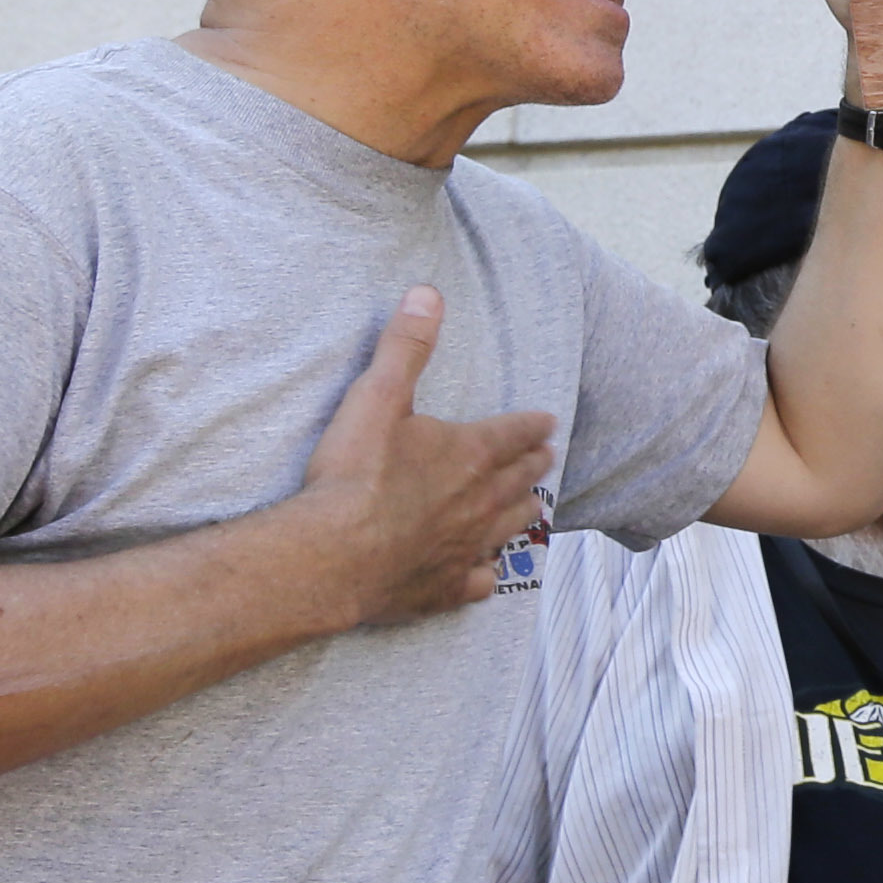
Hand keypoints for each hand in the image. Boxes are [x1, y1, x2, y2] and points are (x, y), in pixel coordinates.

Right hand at [291, 289, 556, 630]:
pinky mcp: (447, 589)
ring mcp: (468, 548)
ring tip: (534, 507)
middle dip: (534, 465)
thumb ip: (406, 346)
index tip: (549, 422)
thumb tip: (428, 294)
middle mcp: (481, 501)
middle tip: (547, 458)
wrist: (333, 554)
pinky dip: (487, 574)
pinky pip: (480, 582)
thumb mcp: (378, 397)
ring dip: (524, 513)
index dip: (533, 425)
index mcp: (471, 454)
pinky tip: (487, 573)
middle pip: (520, 479)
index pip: (515, 433)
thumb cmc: (354, 474)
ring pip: (511, 528)